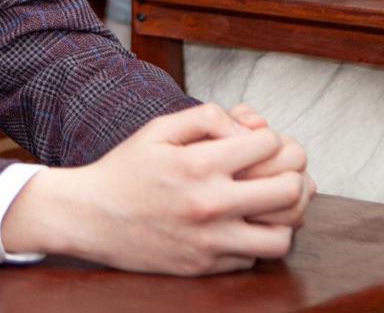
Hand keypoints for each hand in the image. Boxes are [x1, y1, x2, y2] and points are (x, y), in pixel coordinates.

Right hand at [0, 103, 308, 273]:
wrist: (91, 218)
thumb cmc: (127, 170)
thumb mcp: (160, 128)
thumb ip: (207, 116)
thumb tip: (250, 127)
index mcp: (199, 163)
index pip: (270, 144)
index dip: (269, 138)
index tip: (256, 143)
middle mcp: (210, 204)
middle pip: (289, 189)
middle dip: (291, 174)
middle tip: (278, 171)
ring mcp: (210, 241)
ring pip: (284, 234)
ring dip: (284, 216)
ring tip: (267, 203)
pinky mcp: (206, 267)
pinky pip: (255, 258)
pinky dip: (257, 241)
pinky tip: (242, 226)